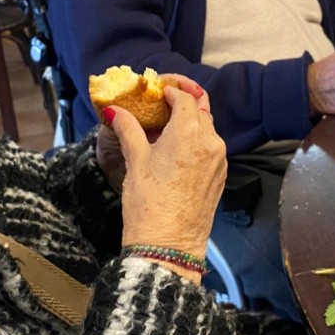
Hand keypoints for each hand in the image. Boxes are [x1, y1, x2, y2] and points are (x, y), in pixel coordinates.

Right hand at [103, 81, 225, 281]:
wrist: (168, 246)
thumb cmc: (149, 205)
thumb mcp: (135, 161)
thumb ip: (128, 129)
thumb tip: (115, 111)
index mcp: (189, 133)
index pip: (185, 97)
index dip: (170, 88)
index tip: (156, 88)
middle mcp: (210, 142)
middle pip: (200, 109)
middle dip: (181, 101)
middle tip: (161, 101)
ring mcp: (219, 160)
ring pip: (206, 128)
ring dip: (188, 121)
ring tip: (164, 127)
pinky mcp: (219, 176)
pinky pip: (210, 147)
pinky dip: (195, 140)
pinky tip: (175, 149)